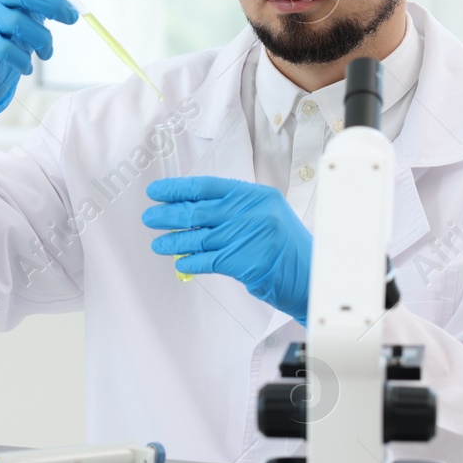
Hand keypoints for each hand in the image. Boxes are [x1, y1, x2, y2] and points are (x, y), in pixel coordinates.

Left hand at [142, 176, 312, 323]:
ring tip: (158, 243)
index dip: (178, 188)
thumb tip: (195, 212)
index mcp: (256, 195)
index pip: (208, 186)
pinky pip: (206, 260)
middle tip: (149, 217)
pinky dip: (189, 262)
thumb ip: (236, 211)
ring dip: (173, 241)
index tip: (157, 191)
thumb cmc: (288, 249)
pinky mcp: (243, 261)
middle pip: (198, 210)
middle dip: (168, 214)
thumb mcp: (267, 217)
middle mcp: (251, 212)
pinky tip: (179, 262)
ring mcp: (247, 236)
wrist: (312, 276)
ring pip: (198, 237)